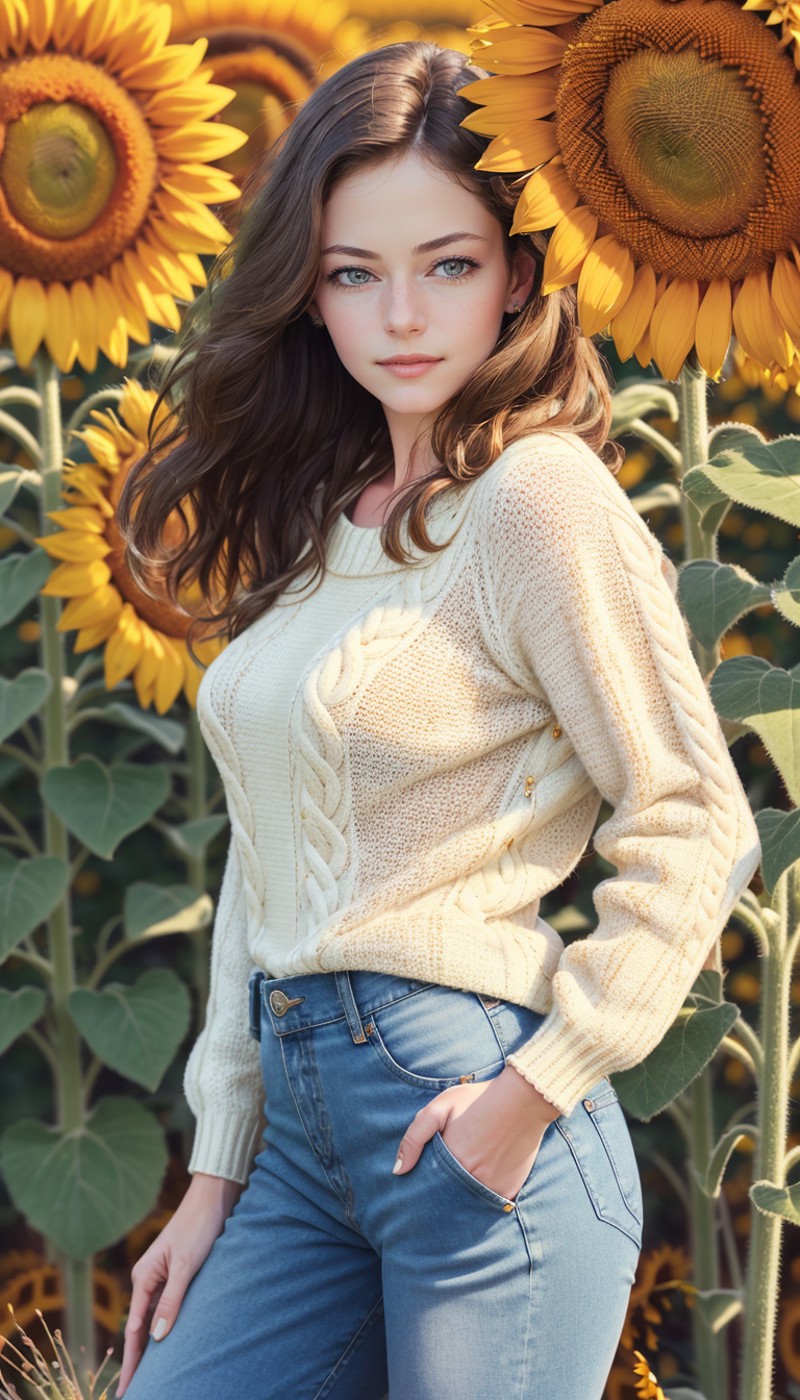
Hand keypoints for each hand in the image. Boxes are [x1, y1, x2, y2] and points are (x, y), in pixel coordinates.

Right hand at [116, 1173, 242, 1396]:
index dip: (132, 1362)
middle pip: (140, 1328)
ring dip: (151, 1345)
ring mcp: (162, 1276)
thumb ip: (172, 1300)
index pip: (134, 1330)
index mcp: (143, 1276)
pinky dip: (165, 1326)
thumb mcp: (185, 1265)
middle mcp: (148, 1278)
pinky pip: (166, 1307)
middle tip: (134, 1392)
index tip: (128, 1389)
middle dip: (137, 1360)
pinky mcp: (177, 1273)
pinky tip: (168, 1342)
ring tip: (151, 1375)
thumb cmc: (198, 1227)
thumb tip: (158, 1338)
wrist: (213, 1198)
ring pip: (153, 1318)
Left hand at [391, 1064, 560, 1201]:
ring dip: (461, 1199)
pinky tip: (482, 1183)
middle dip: (441, 1196)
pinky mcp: (509, 1191)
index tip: (419, 1187)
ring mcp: (491, 1188)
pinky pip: (490, 1204)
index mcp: (450, 1161)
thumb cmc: (478, 1099)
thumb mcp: (440, 1107)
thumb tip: (397, 1171)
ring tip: (461, 1184)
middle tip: (440, 1188)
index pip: (428, 1186)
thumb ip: (414, 1138)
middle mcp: (470, 1179)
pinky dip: (483, 1198)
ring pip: (468, 1204)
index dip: (423, 1186)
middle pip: (447, 1198)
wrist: (523, 1099)